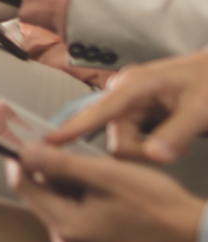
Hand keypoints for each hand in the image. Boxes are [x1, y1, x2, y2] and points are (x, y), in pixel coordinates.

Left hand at [7, 144, 202, 241]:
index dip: (20, 158)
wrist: (194, 239)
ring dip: (70, 191)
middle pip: (42, 199)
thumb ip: (59, 164)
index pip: (24, 186)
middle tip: (77, 157)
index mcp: (67, 228)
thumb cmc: (155, 203)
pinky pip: (78, 228)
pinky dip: (84, 209)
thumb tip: (22, 152)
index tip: (24, 139)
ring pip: (60, 212)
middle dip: (52, 175)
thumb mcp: (104, 174)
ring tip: (100, 178)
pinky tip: (107, 199)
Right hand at [47, 51, 207, 163]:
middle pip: (115, 134)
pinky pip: (132, 134)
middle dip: (140, 151)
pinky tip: (167, 137)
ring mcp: (131, 99)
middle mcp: (126, 91)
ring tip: (176, 140)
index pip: (99, 112)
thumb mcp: (199, 110)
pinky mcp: (137, 108)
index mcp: (134, 85)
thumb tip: (153, 156)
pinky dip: (148, 143)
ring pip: (124, 138)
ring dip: (146, 148)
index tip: (49, 142)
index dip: (74, 128)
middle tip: (171, 150)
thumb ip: (176, 134)